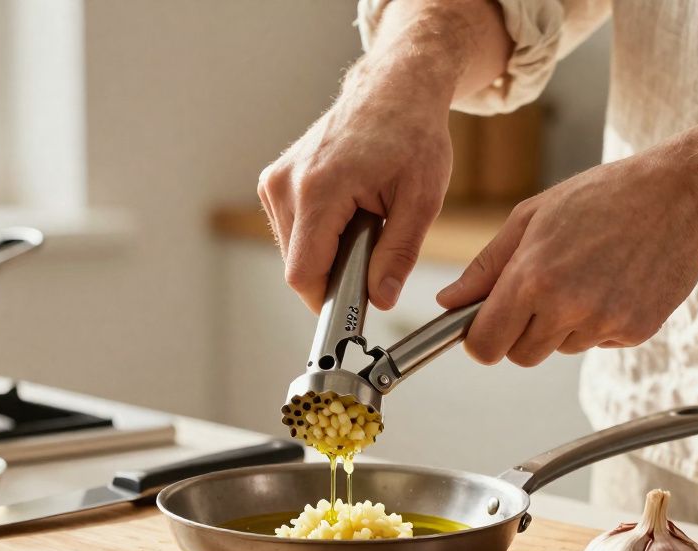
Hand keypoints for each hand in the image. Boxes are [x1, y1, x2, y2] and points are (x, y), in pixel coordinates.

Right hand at [258, 58, 453, 312]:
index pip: (303, 273)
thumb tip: (380, 299)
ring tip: (364, 222)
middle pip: (298, 266)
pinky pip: (292, 231)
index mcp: (319, 188)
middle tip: (375, 251)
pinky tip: (348, 211)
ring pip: (293, 251)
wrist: (393, 89)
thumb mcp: (422, 199)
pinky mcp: (274, 181)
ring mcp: (275, 181)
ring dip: (328, 253)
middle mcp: (286, 184)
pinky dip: (320, 235)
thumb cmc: (412, 134)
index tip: (353, 313)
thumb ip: (398, 255)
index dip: (327, 301)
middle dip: (335, 274)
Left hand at [436, 149, 697, 365]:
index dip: (480, 340)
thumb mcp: (531, 218)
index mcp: (533, 277)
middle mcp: (568, 306)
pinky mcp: (636, 331)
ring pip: (561, 349)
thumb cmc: (601, 197)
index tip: (485, 328)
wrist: (680, 194)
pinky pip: (598, 342)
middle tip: (540, 292)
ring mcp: (605, 323)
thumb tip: (448, 302)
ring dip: (563, 325)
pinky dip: (599, 323)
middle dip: (520, 333)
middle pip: (521, 356)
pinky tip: (613, 281)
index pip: (486, 345)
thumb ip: (486, 267)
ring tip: (585, 275)